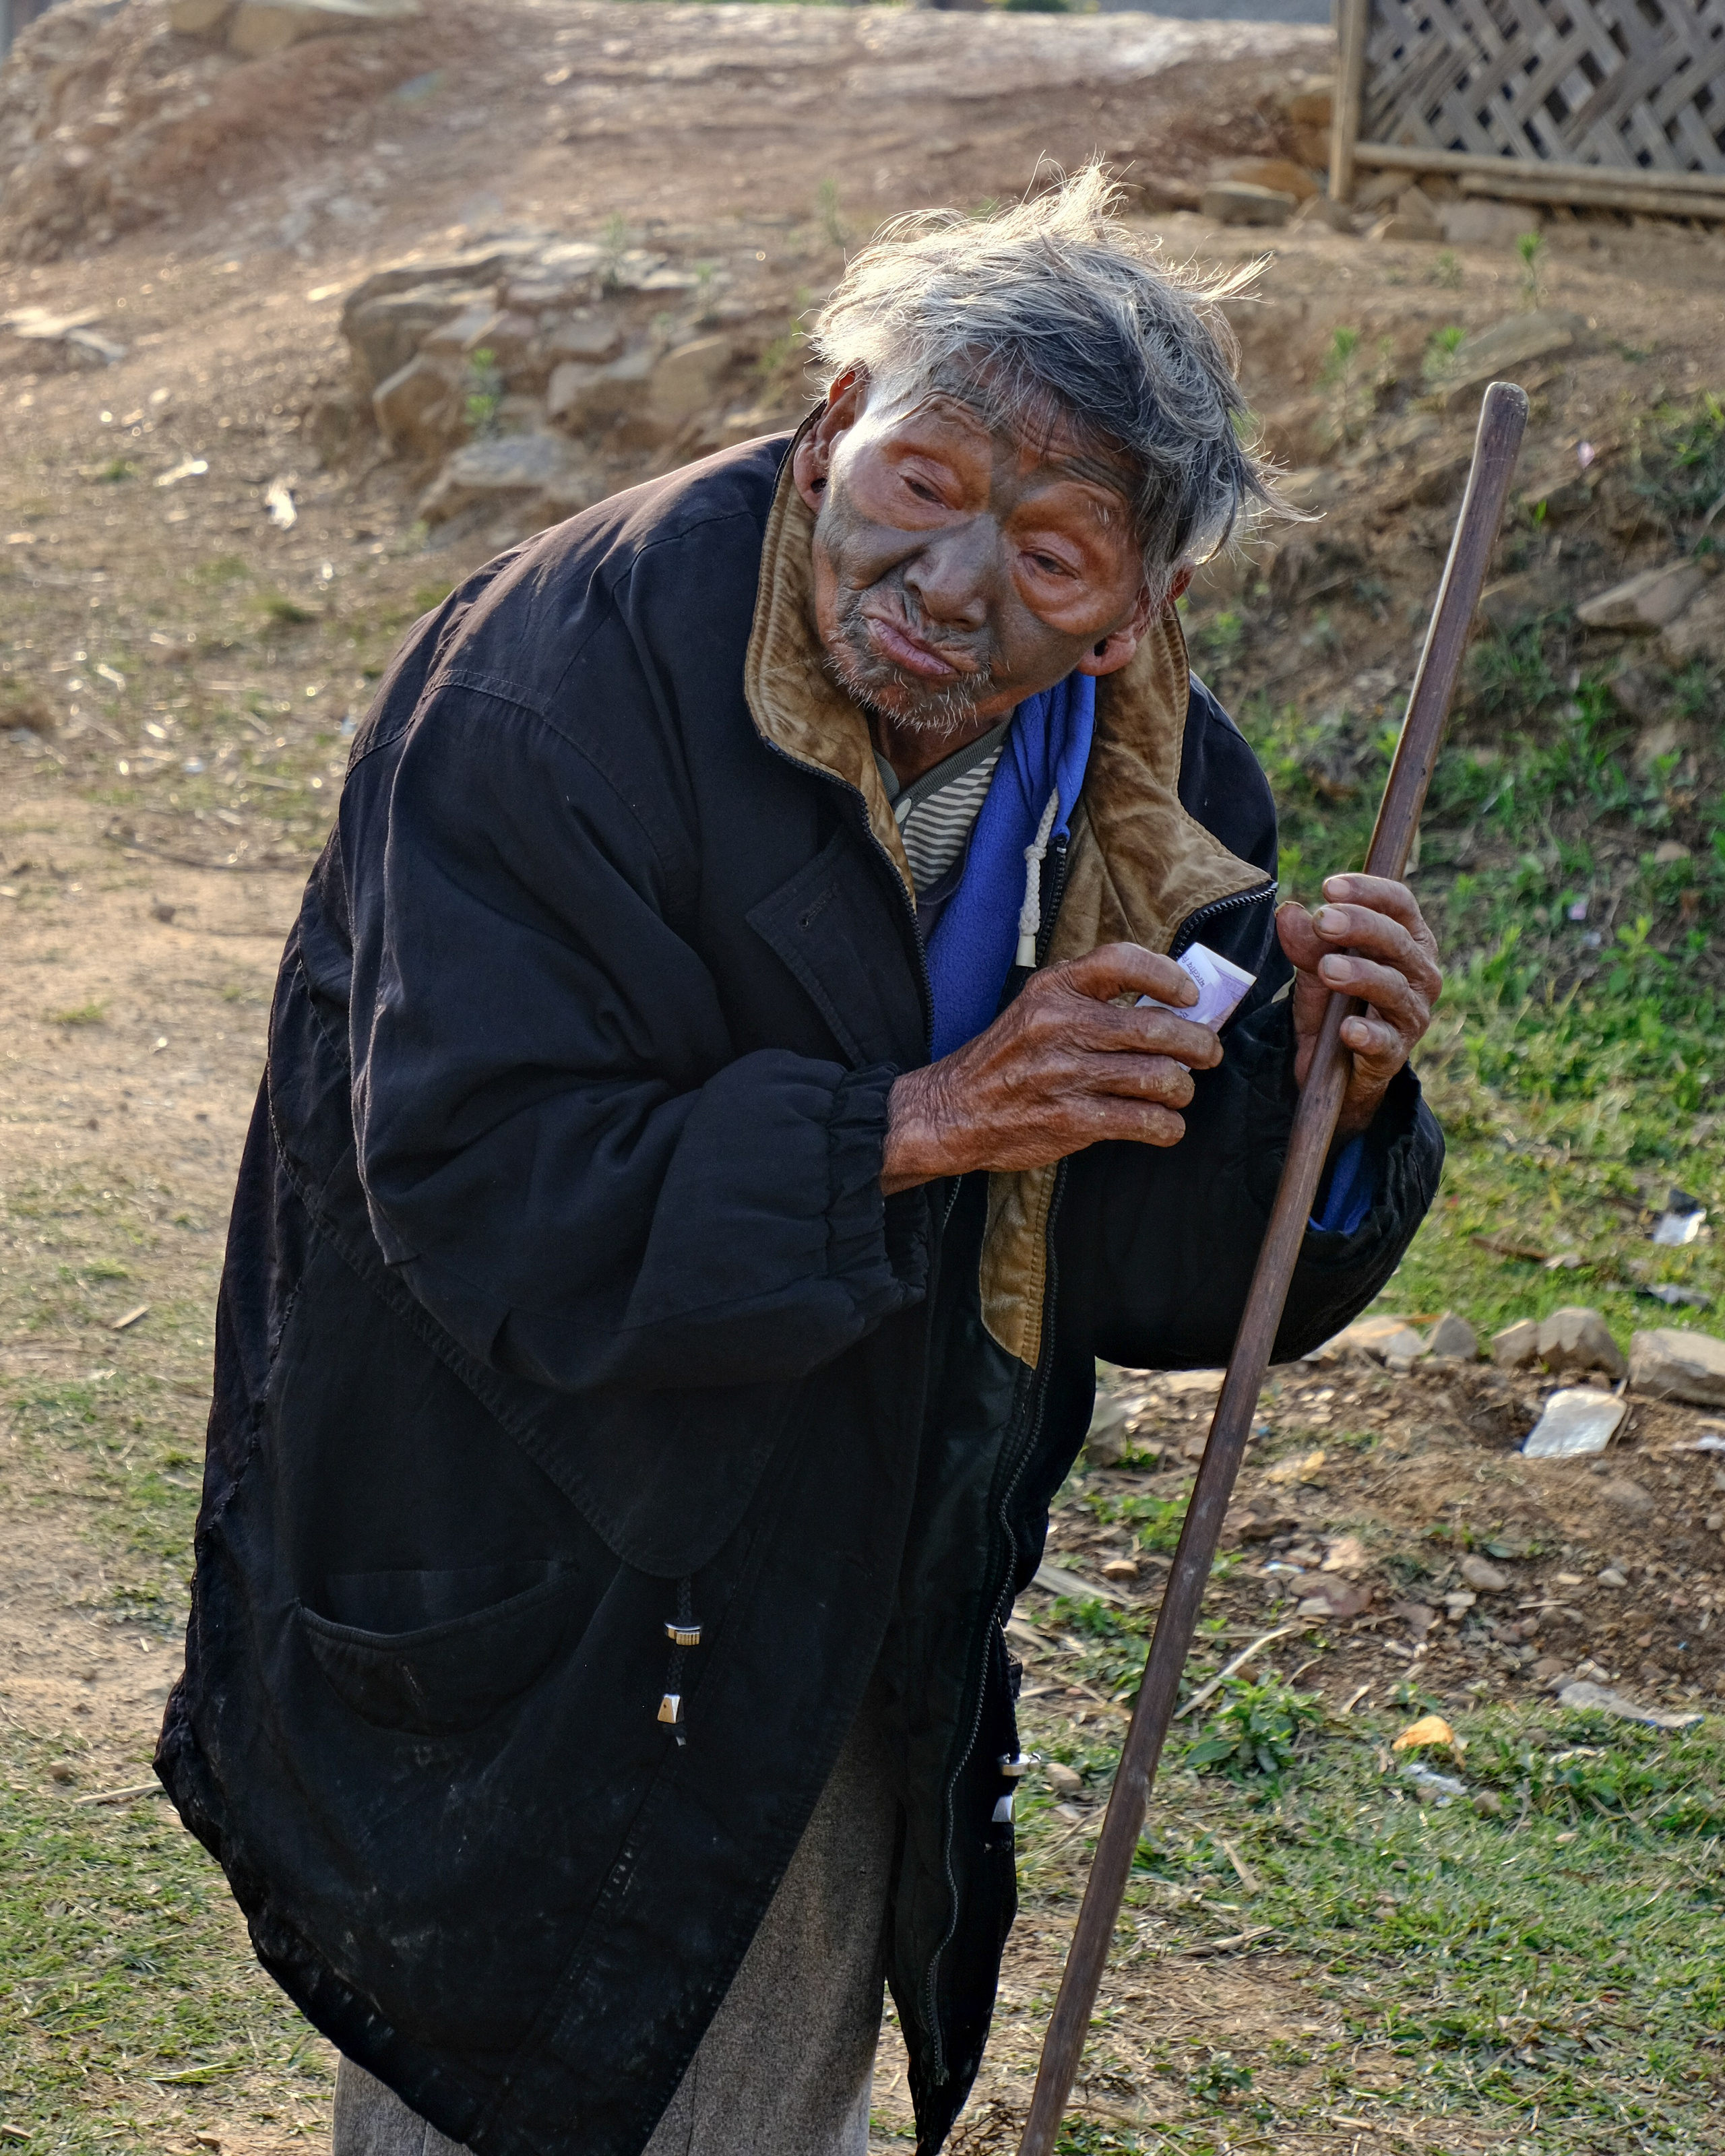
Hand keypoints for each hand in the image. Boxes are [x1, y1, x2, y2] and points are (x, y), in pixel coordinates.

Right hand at [882, 943, 1222, 1193]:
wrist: (952, 1111)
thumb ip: (1088, 999)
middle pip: (1157, 1028)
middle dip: (1198, 1044)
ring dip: (1183, 1089)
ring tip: (1179, 1092)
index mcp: (1053, 989)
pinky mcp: (1072, 1120)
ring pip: (1159, 1077)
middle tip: (1208, 1053)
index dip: (1168, 976)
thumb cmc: (1004, 1059)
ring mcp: (1066, 1074)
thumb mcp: (1034, 1008)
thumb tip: (1168, 1005)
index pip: (1123, 963)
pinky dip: (1167, 1127)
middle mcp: (1061, 1026)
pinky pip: (1144, 1122)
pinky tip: (1165, 1126)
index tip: (1189, 996)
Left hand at [1276, 874, 1441, 1137]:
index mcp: (1406, 939)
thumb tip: (1289, 912)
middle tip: (1323, 921)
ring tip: (1328, 970)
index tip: (1329, 887)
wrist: (1337, 1067)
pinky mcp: (1397, 1051)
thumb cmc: (1335, 1003)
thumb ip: (1306, 943)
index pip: (1399, 904)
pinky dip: (1367, 1035)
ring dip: (1360, 975)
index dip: (1368, 891)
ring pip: (1393, 987)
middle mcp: (1419, 972)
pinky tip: (1347, 1030)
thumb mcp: (1316, 969)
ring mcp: (1412, 1013)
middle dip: (1360, 926)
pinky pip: (1386, 1042)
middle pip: (1397, 940)